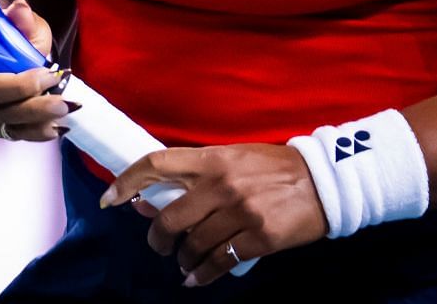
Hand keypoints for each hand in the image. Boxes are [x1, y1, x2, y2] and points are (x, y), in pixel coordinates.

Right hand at [0, 0, 79, 142]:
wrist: (4, 60)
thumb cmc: (6, 38)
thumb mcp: (15, 22)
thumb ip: (18, 17)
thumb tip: (20, 7)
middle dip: (19, 89)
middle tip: (53, 78)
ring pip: (4, 118)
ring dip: (35, 113)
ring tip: (64, 104)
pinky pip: (16, 133)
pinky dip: (38, 131)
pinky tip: (58, 126)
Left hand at [99, 144, 329, 287]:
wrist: (325, 181)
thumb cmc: (275, 168)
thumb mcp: (234, 159)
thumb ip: (196, 177)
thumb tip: (152, 200)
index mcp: (214, 158)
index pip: (158, 164)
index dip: (128, 181)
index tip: (111, 198)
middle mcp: (222, 184)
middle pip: (169, 219)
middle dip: (158, 239)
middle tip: (162, 246)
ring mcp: (241, 212)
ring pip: (193, 245)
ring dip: (184, 260)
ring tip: (186, 263)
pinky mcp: (259, 238)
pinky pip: (219, 262)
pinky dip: (203, 275)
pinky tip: (198, 278)